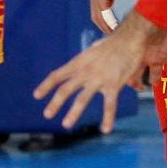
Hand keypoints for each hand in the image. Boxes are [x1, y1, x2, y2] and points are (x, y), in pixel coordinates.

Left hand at [32, 15, 166, 133]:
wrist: (130, 38)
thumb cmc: (115, 42)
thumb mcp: (96, 50)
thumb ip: (92, 61)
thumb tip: (94, 63)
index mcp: (79, 62)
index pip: (58, 75)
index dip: (46, 86)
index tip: (37, 96)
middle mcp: (85, 72)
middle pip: (65, 89)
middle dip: (55, 103)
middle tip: (47, 115)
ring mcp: (98, 79)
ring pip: (82, 99)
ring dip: (72, 113)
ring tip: (66, 125)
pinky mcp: (113, 85)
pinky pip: (110, 105)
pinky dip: (108, 118)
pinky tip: (105, 129)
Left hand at [89, 0, 123, 33]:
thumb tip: (110, 2)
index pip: (96, 15)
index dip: (101, 24)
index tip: (108, 30)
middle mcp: (94, 0)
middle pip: (96, 19)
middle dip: (103, 28)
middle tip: (110, 36)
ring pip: (99, 17)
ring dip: (106, 26)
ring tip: (113, 33)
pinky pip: (105, 12)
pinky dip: (109, 20)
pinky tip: (114, 25)